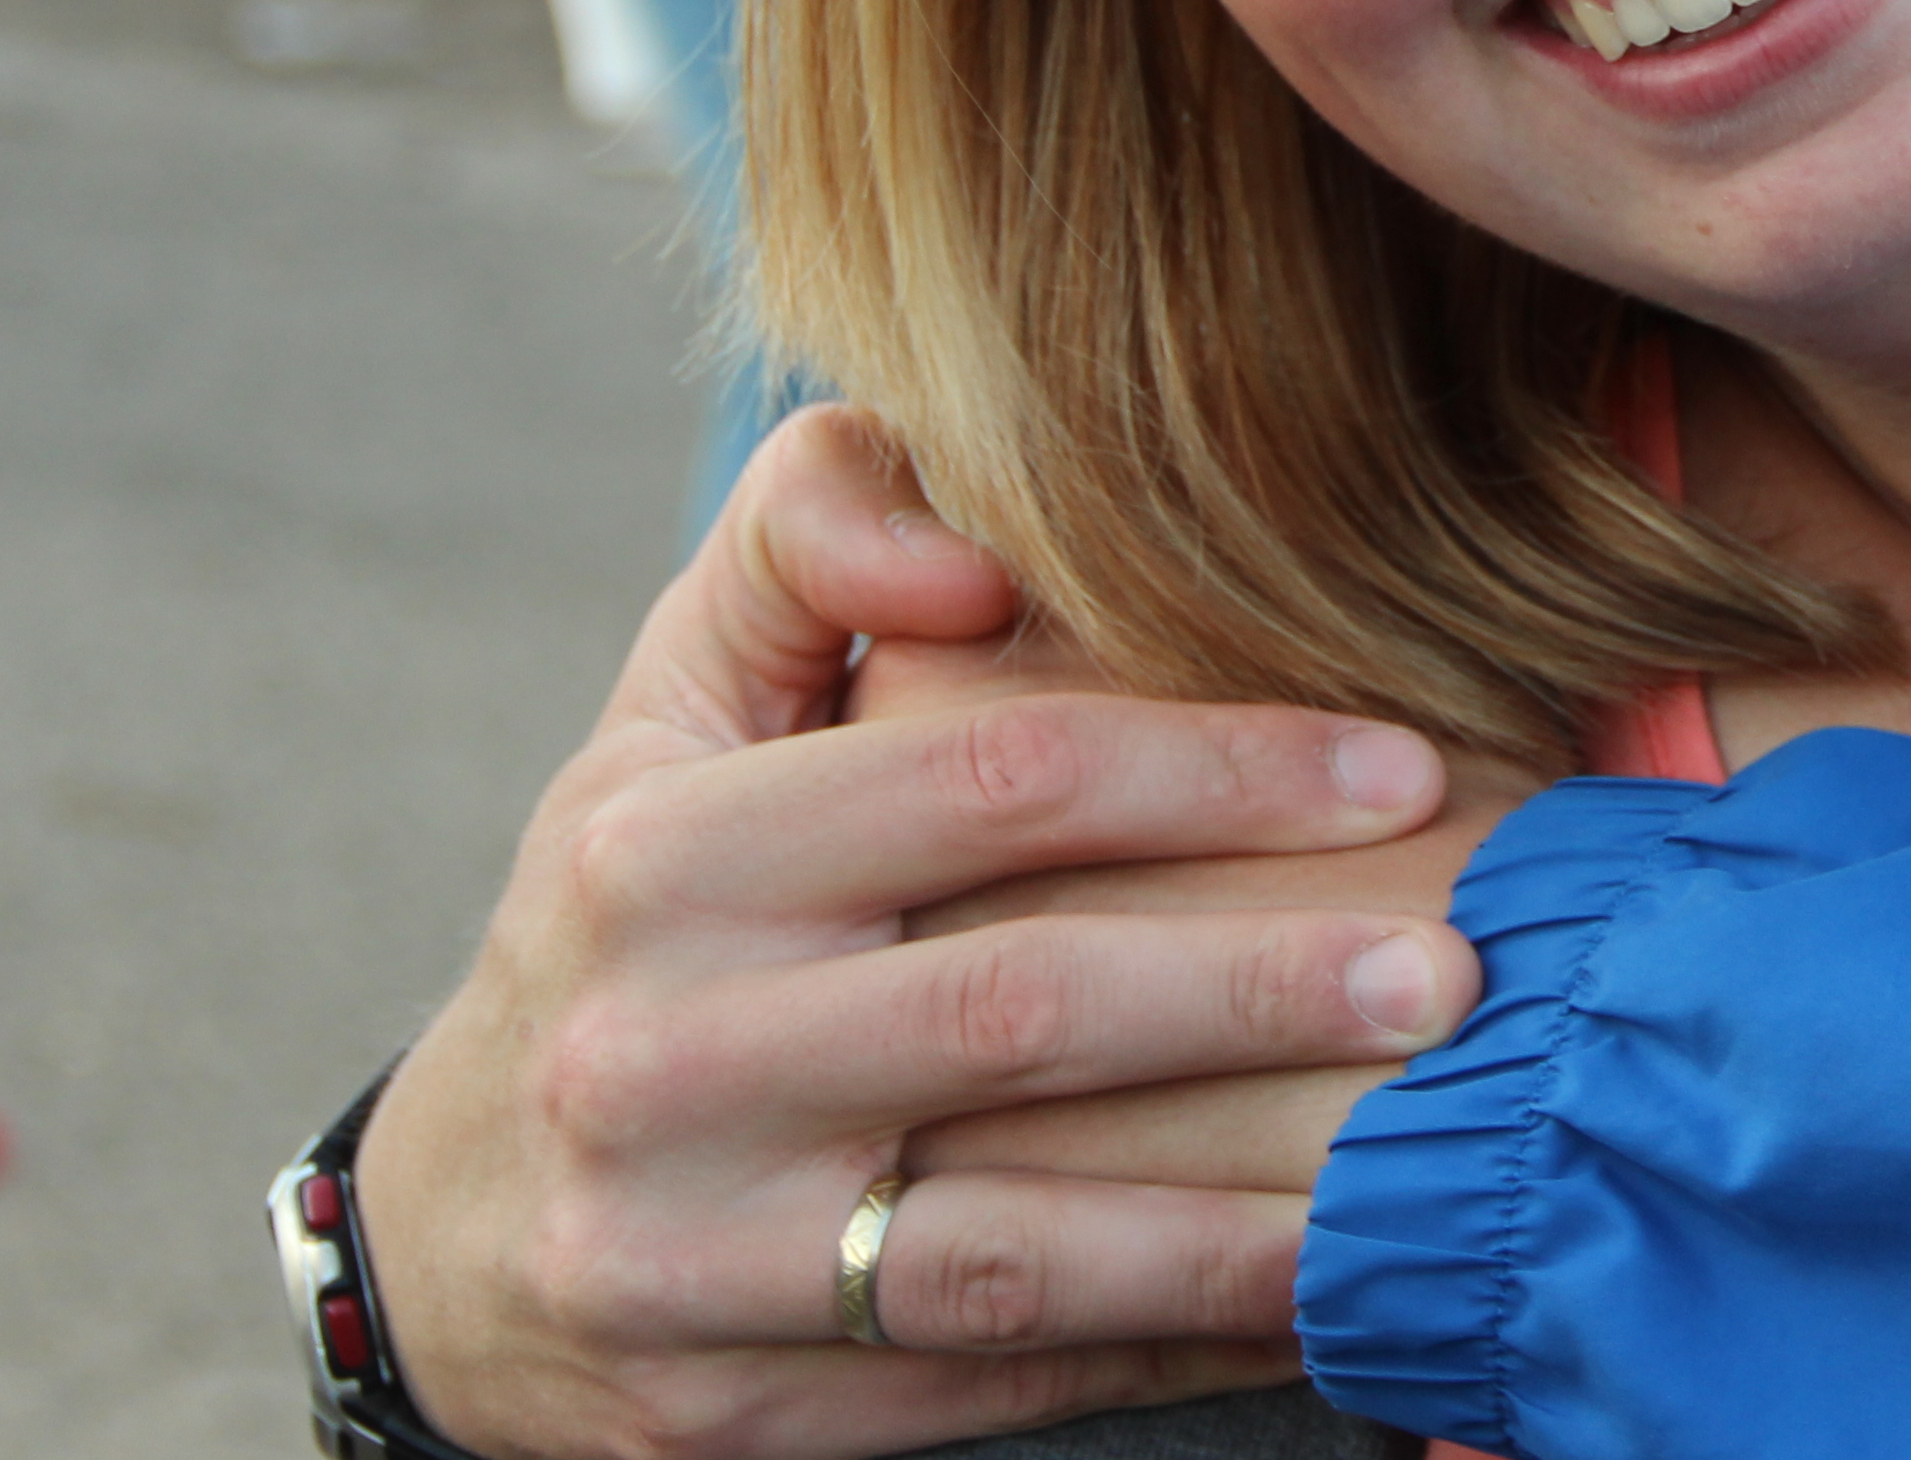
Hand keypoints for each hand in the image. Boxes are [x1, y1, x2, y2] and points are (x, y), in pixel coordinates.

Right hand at [355, 408, 1484, 1459]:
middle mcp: (663, 1059)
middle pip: (1022, 1013)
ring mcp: (689, 1258)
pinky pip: (998, 1379)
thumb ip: (808, 538)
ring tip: (1427, 1166)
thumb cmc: (632, 912)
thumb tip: (975, 541)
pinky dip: (1172, 1342)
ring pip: (1015, 1244)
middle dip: (1264, 986)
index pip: (992, 784)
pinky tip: (1324, 1298)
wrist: (446, 1231)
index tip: (1400, 767)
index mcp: (658, 854)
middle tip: (1463, 967)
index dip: (1215, 767)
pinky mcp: (733, 1417)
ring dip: (1245, 1214)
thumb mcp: (667, 706)